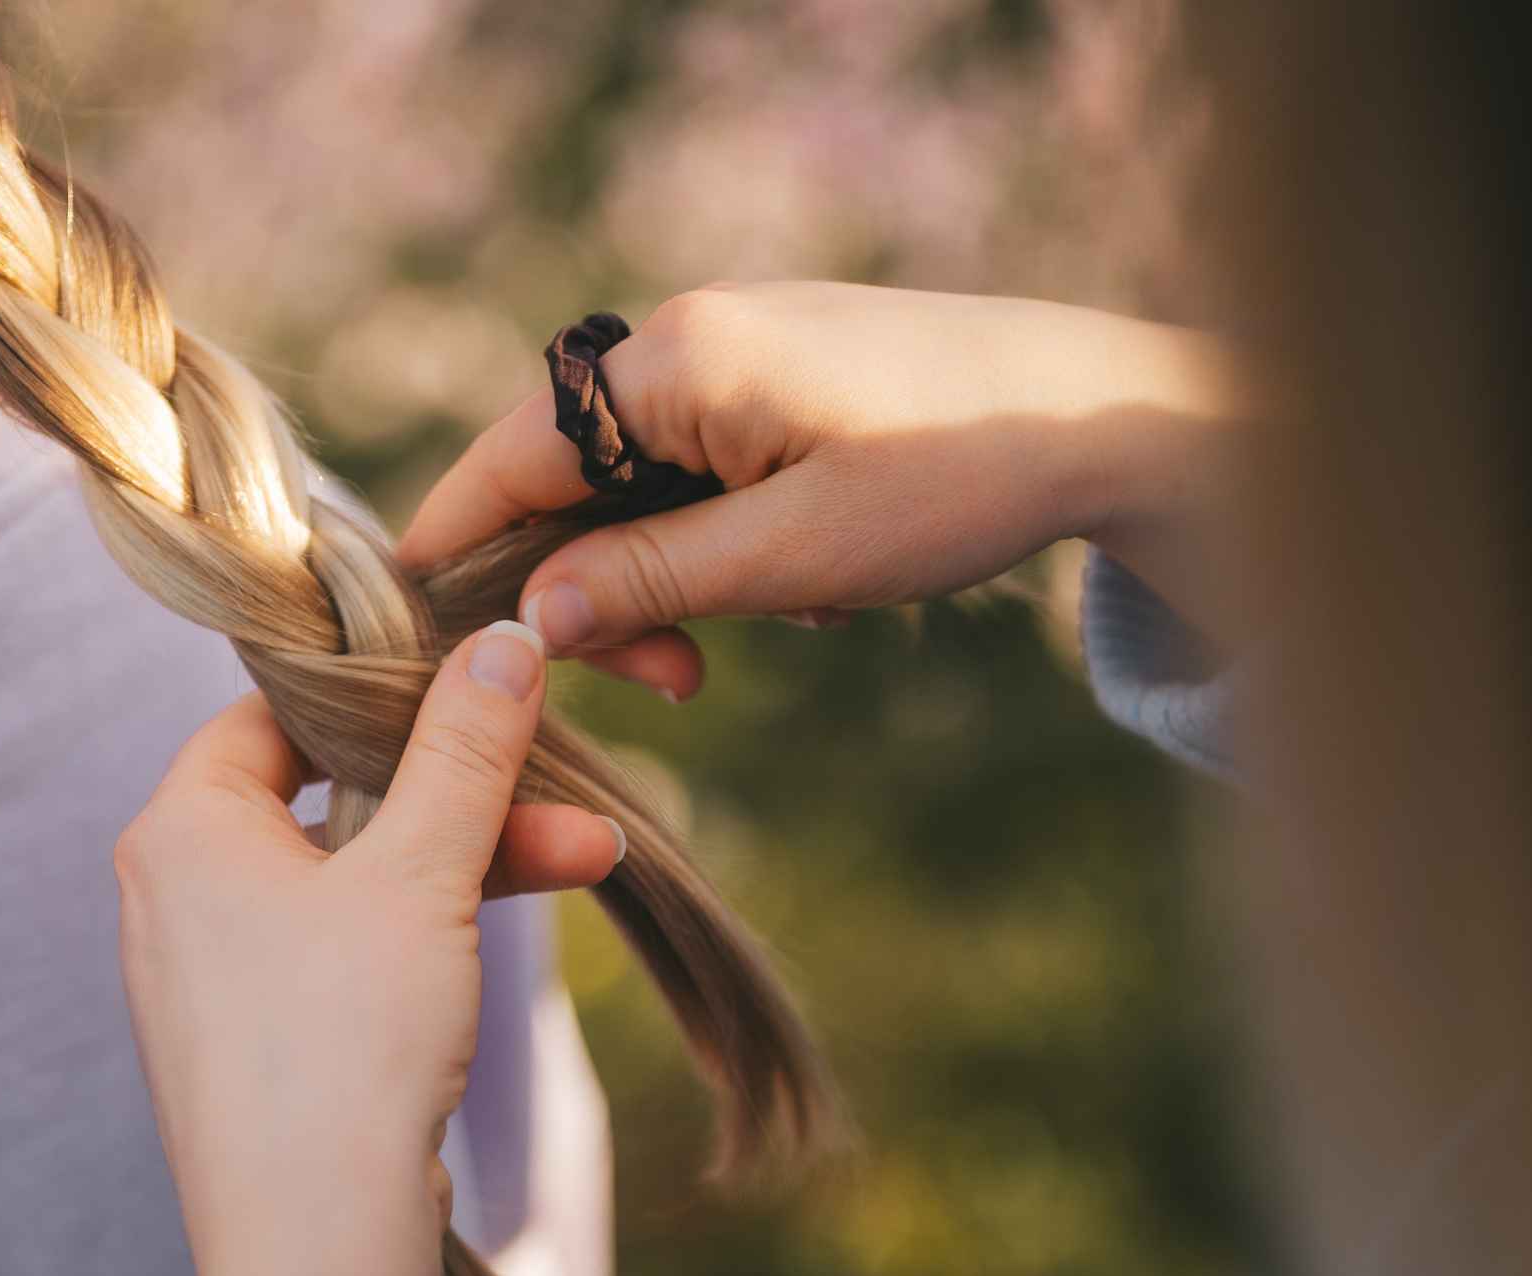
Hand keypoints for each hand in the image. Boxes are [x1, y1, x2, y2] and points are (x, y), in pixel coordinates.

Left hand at [114, 622, 624, 1275]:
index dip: (378, 692)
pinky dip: (423, 935)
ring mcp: (212, 977)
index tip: (473, 685)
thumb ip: (462, 750)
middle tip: (563, 793)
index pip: (274, 711)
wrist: (315, 1246)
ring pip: (352, 879)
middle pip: (330, 796)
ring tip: (585, 858)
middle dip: (463, 796)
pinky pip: (345, 954)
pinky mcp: (257, 1046)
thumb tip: (501, 638)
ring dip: (466, 865)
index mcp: (181, 828)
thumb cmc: (346, 1044)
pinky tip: (511, 932)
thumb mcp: (422, 874)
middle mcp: (174, 894)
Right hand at [398, 282, 1255, 699]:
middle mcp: (685, 335)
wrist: (1113, 416)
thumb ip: (647, 583)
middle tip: (680, 684)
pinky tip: (816, 580)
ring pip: (643, 484)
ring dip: (683, 573)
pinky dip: (733, 537)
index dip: (459, 552)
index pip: (510, 460)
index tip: (418, 633)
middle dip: (606, 591)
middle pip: (572, 480)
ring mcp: (737, 344)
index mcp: (673, 362)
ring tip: (785, 619)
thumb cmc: (959, 478)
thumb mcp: (791, 558)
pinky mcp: (781, 368)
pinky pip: (705, 465)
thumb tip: (527, 623)